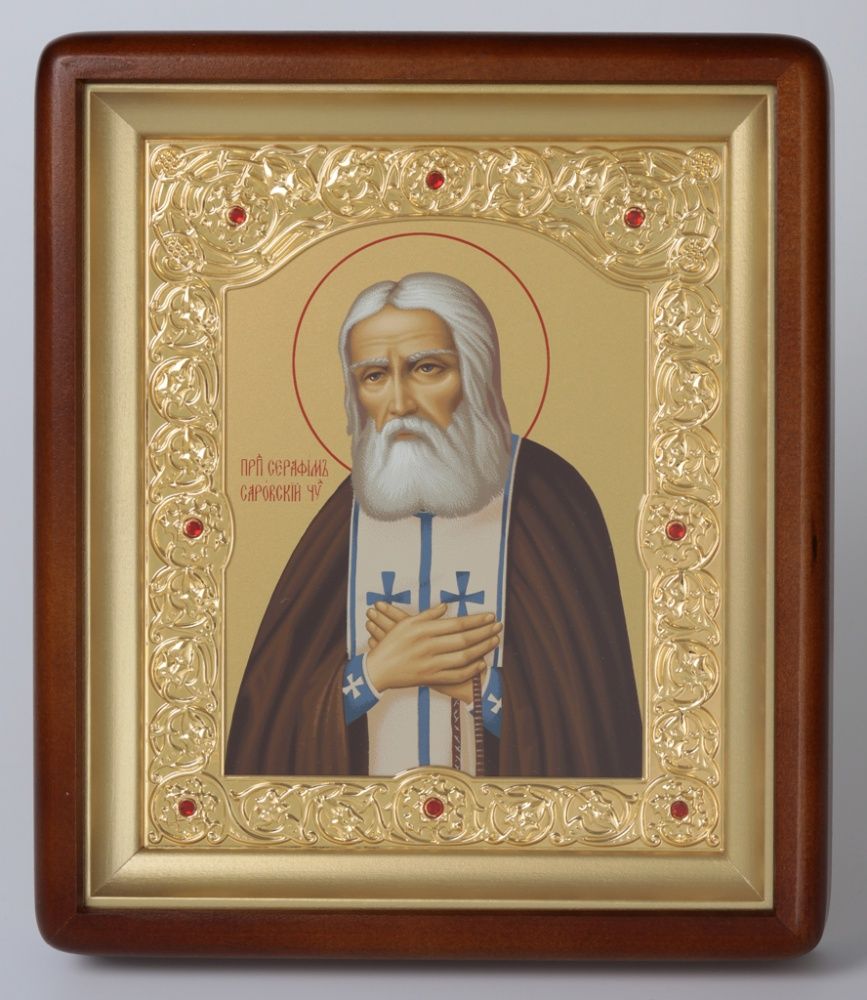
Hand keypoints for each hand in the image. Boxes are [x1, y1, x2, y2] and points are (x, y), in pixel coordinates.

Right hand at [364, 601, 500, 695]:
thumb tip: (446, 606)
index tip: (490, 616)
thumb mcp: (406, 624)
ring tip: (494, 641)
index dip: (476, 620)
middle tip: (498, 626)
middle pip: (464, 639)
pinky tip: (481, 663)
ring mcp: (431, 664)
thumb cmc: (391, 644)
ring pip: (464, 657)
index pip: (457, 623)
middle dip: (485, 632)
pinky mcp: (431, 678)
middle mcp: (429, 646)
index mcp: (424, 630)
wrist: (377, 670)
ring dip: (482, 649)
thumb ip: (428, 614)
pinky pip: (456, 675)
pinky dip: (471, 670)